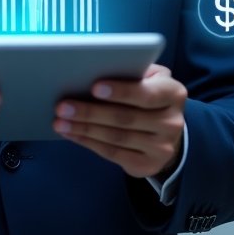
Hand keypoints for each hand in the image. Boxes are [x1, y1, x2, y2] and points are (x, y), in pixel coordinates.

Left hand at [53, 64, 186, 178]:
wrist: (167, 132)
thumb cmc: (148, 94)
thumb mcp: (148, 77)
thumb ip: (131, 71)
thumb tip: (93, 68)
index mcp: (174, 93)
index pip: (146, 93)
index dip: (121, 91)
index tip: (94, 87)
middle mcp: (172, 123)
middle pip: (125, 118)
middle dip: (90, 112)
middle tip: (62, 106)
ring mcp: (162, 148)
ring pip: (116, 137)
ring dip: (84, 129)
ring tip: (60, 121)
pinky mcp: (148, 166)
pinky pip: (113, 154)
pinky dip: (88, 143)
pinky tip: (71, 134)